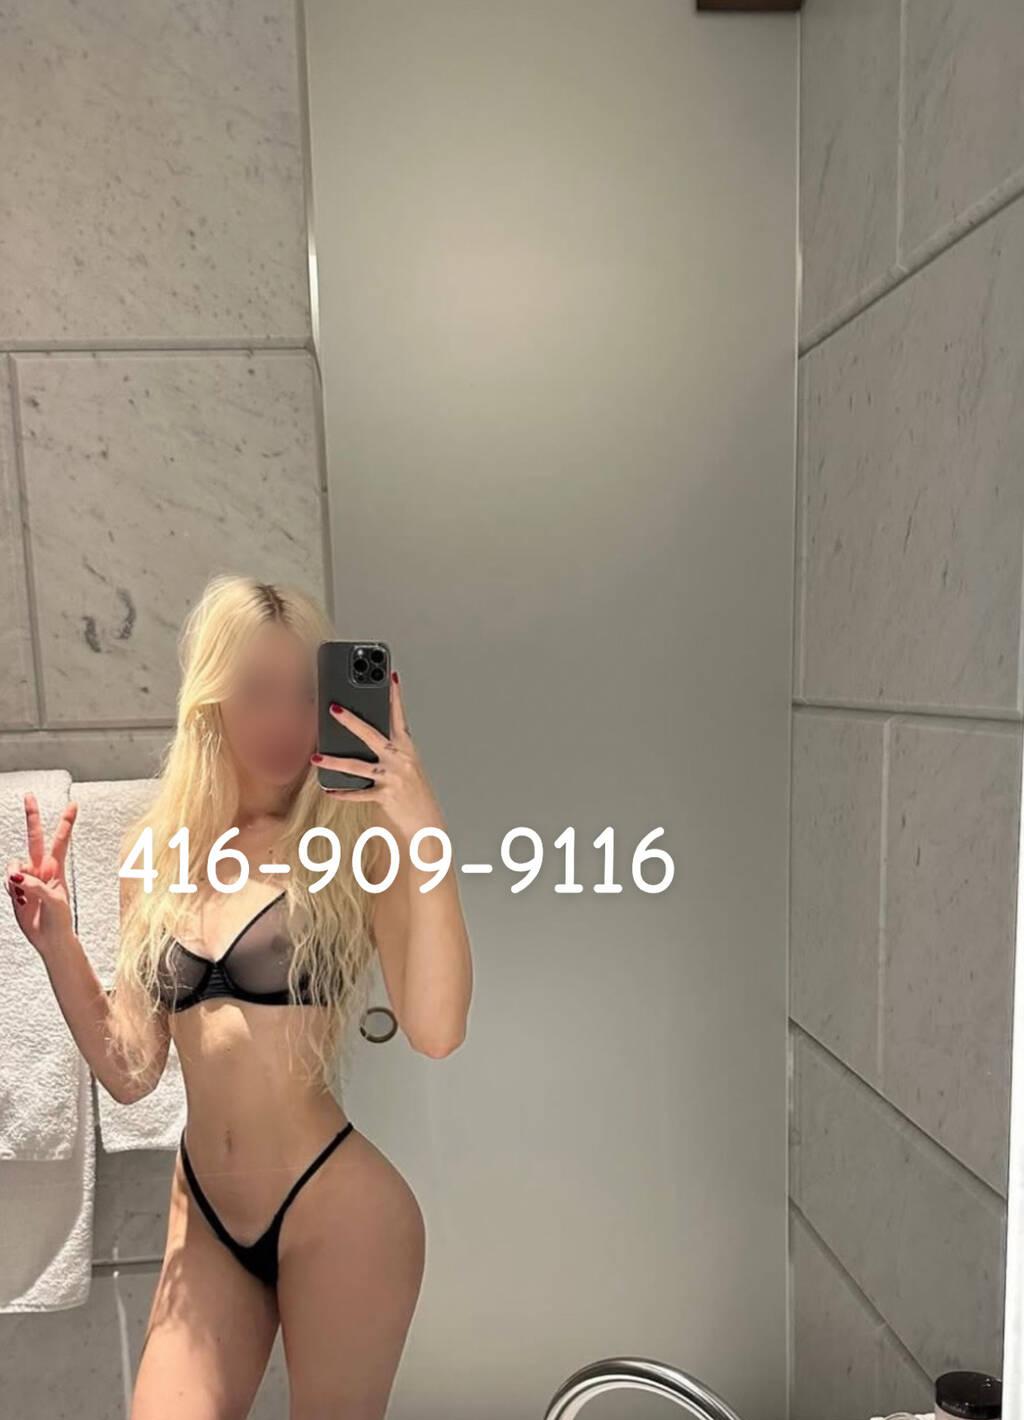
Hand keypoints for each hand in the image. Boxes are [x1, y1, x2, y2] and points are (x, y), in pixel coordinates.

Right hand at [5, 791, 77, 956]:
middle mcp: (41, 869)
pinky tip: (19, 900)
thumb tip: (16, 875)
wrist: (49, 940)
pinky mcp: (16, 889)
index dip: (66, 822)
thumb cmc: (59, 920)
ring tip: (22, 894)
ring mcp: (27, 878)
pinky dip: (10, 890)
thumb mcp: (54, 902)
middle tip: (29, 796)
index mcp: (56, 868)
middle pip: (34, 837)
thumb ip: (36, 886)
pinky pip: (7, 882)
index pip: (61, 840)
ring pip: (13, 864)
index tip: (73, 804)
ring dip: (14, 876)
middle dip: (32, 816)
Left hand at [313, 671, 445, 839]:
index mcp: (406, 748)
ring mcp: (392, 777)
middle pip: (371, 735)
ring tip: (316, 757)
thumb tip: (364, 736)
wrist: (426, 821)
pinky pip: (358, 794)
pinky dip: (343, 792)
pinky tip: (328, 789)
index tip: (389, 677)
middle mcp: (400, 759)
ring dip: (334, 762)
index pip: (399, 716)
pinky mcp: (385, 796)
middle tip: (333, 708)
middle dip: (351, 721)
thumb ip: (390, 749)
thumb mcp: (407, 764)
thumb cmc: (414, 791)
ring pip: (358, 765)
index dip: (395, 696)